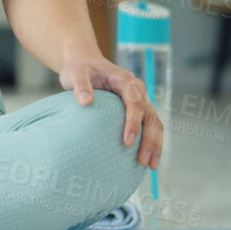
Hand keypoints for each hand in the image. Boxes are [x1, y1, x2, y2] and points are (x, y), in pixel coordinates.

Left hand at [57, 53, 162, 170]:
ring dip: (155, 144)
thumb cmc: (80, 69)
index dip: (133, 123)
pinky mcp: (137, 109)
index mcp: (126, 81)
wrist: (86, 63)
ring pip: (154, 123)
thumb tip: (85, 102)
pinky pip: (149, 126)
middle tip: (143, 161)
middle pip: (150, 116)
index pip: (135, 103)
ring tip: (151, 166)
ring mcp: (140, 100)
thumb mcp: (75, 73)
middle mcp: (137, 90)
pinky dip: (152, 142)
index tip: (127, 142)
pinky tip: (147, 160)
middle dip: (150, 140)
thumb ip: (80, 85)